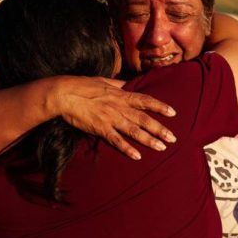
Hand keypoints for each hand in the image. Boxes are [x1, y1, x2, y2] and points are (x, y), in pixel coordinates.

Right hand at [57, 76, 176, 160]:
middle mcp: (119, 107)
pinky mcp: (100, 128)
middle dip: (160, 129)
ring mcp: (111, 118)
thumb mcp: (104, 81)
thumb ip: (118, 85)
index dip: (160, 107)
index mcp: (121, 95)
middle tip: (173, 138)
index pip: (146, 100)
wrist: (63, 93)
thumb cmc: (82, 85)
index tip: (173, 113)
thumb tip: (128, 84)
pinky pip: (116, 140)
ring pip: (134, 131)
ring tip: (162, 147)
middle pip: (144, 119)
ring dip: (149, 140)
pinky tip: (137, 156)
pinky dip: (127, 149)